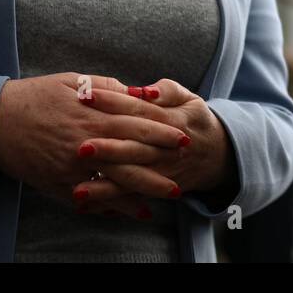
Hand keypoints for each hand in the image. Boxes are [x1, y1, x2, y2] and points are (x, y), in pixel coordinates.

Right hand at [0, 72, 185, 218]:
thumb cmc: (36, 96)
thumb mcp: (73, 81)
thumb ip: (108, 89)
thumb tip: (137, 94)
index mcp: (92, 116)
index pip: (136, 125)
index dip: (162, 133)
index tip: (183, 137)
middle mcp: (86, 145)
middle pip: (132, 158)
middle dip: (161, 165)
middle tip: (185, 171)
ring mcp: (72, 168)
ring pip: (116, 182)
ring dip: (144, 190)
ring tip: (168, 195)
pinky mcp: (59, 184)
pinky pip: (91, 199)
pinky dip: (113, 206)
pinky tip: (132, 211)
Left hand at [69, 79, 238, 208]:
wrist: (214, 154)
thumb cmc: (192, 119)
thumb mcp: (188, 98)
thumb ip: (167, 90)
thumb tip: (145, 90)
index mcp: (172, 120)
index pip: (138, 110)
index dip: (112, 102)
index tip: (86, 96)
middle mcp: (166, 149)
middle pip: (135, 148)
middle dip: (108, 149)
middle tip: (81, 147)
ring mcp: (161, 172)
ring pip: (131, 178)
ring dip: (105, 184)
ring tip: (78, 188)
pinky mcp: (155, 189)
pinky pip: (130, 197)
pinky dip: (107, 201)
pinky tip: (84, 203)